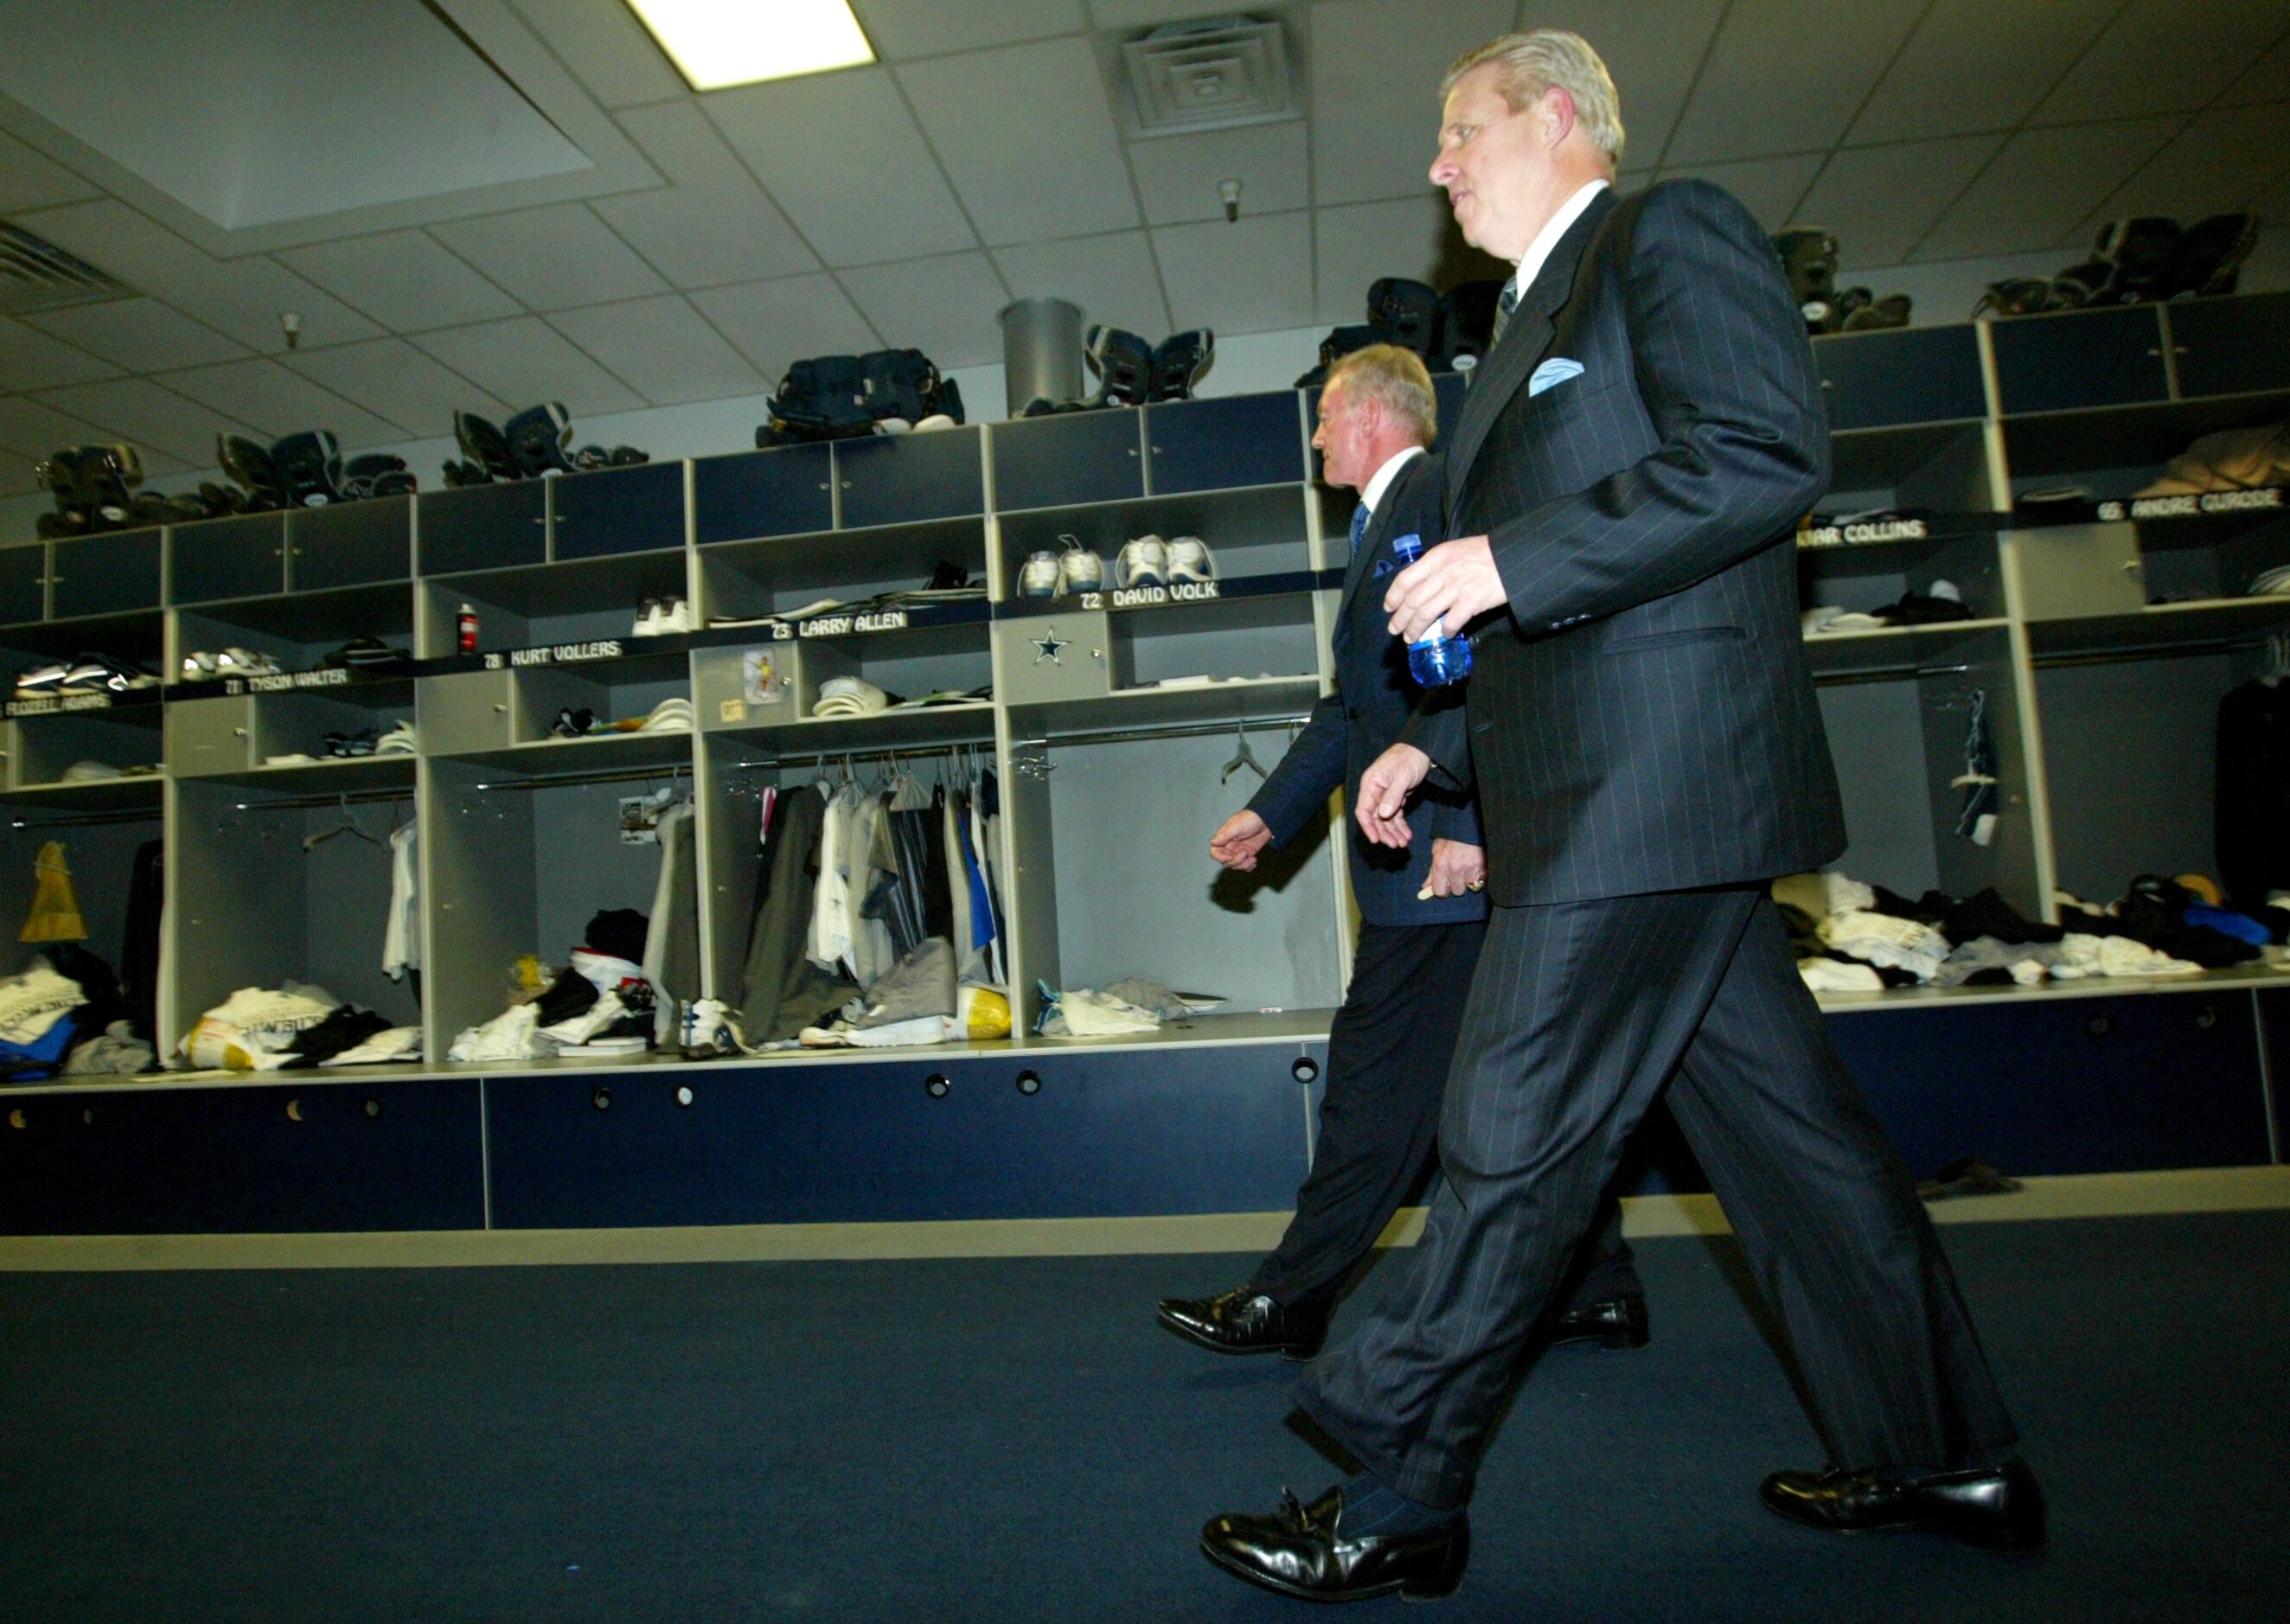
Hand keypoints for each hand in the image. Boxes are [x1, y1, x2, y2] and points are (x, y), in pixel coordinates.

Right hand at [1210, 809, 1274, 870]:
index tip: (1230, 857)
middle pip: (1226, 862)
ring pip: (1235, 865)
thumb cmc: (1251, 819)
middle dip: (1236, 861)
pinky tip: (1254, 861)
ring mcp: (1238, 851)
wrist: (1267, 819)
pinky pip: (1245, 865)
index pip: (1215, 852)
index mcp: (1224, 839)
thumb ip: (1224, 835)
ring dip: (1243, 865)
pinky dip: (1249, 867)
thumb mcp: (1236, 826)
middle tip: (1245, 853)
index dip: (1221, 858)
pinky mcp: (1248, 854)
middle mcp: (1229, 846)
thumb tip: (1212, 842)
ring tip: (1252, 859)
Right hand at [1355, 743, 1431, 847]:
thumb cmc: (1410, 759)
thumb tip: (1383, 814)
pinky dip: (1400, 825)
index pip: (1364, 810)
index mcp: (1371, 784)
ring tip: (1403, 843)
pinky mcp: (1395, 798)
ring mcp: (1385, 795)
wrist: (1424, 750)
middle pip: (1375, 818)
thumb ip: (1392, 796)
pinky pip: (1395, 815)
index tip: (1376, 840)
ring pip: (1385, 819)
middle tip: (1395, 845)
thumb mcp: (1402, 777)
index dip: (1368, 826)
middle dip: (1384, 832)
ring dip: (1393, 832)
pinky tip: (1407, 834)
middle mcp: (1375, 791)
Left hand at [1385, 535, 1504, 642]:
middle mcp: (1442, 573)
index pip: (1406, 579)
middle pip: (1413, 600)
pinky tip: (1443, 635)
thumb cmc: (1486, 553)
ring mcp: (1456, 588)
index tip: (1389, 608)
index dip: (1393, 596)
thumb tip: (1423, 585)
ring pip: (1426, 613)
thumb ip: (1439, 565)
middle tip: (1395, 630)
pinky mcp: (1471, 602)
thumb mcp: (1456, 550)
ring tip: (1411, 638)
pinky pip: (1451, 622)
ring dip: (1416, 629)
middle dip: (1400, 619)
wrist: (1512, 557)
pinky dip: (1444, 631)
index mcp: (1436, 558)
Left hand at [1420, 839, 1486, 897]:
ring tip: (1468, 868)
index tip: (1446, 887)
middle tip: (1458, 875)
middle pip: (1457, 891)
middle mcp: (1454, 869)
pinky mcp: (1483, 865)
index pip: (1440, 891)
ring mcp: (1470, 868)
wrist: (1465, 825)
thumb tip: (1426, 887)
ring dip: (1470, 880)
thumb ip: (1432, 872)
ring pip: (1471, 886)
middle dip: (1458, 885)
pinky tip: (1476, 865)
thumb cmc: (1449, 838)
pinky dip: (1480, 875)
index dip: (1443, 891)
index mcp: (1440, 866)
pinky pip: (1482, 879)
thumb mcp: (1436, 852)